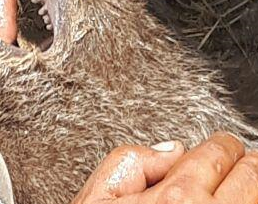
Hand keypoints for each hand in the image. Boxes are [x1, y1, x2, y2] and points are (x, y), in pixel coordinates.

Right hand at [73, 132, 257, 203]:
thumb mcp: (101, 191)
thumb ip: (134, 159)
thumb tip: (171, 151)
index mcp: (174, 199)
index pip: (218, 153)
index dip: (222, 145)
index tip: (224, 146)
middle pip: (252, 176)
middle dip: (246, 165)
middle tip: (243, 162)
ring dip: (252, 190)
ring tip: (243, 184)